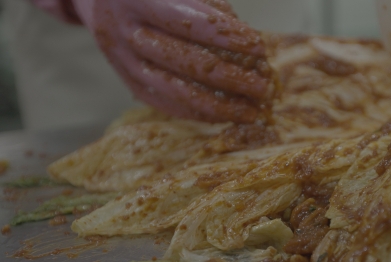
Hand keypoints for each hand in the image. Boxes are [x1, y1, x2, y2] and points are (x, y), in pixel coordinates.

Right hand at [81, 0, 273, 122]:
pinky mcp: (127, 80)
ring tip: (249, 112)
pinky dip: (195, 111)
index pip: (188, 21)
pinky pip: (162, 103)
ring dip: (216, 105)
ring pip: (174, 89)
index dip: (225, 35)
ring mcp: (122, 59)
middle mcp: (126, 30)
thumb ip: (206, 3)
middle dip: (229, 77)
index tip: (259, 46)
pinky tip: (223, 116)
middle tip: (263, 88)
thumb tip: (243, 37)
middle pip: (185, 60)